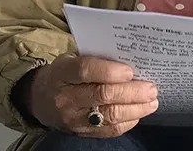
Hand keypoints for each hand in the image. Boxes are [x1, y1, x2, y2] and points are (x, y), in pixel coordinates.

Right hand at [26, 56, 158, 137]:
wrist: (40, 100)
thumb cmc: (65, 74)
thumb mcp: (71, 59)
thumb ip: (96, 58)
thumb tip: (131, 59)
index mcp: (62, 73)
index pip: (85, 70)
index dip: (110, 71)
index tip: (130, 71)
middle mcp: (66, 98)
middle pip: (102, 96)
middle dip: (132, 92)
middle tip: (151, 88)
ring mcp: (74, 119)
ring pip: (109, 116)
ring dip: (136, 109)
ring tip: (152, 101)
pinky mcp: (82, 133)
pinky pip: (109, 130)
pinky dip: (128, 122)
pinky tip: (139, 113)